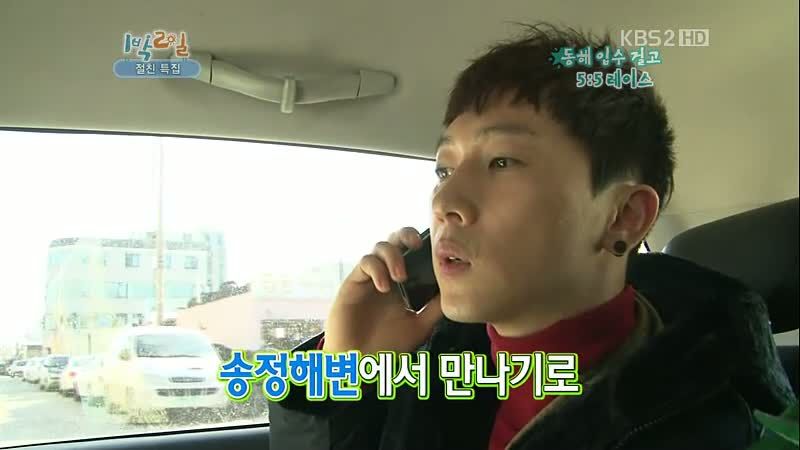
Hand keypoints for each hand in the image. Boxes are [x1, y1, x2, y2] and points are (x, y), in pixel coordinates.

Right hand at [322, 227, 442, 353]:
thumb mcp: (420, 326)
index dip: (421, 243)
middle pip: (395, 240)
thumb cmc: (388, 346)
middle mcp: (386, 275)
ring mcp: (369, 278)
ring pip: (379, 247)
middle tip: (417, 245)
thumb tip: (453, 289)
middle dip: (406, 235)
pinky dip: (376, 269)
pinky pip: (365, 263)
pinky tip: (384, 287)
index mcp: (402, 283)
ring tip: (400, 277)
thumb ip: (434, 308)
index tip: (435, 248)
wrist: (360, 364)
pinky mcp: (353, 283)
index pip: (411, 252)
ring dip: (392, 255)